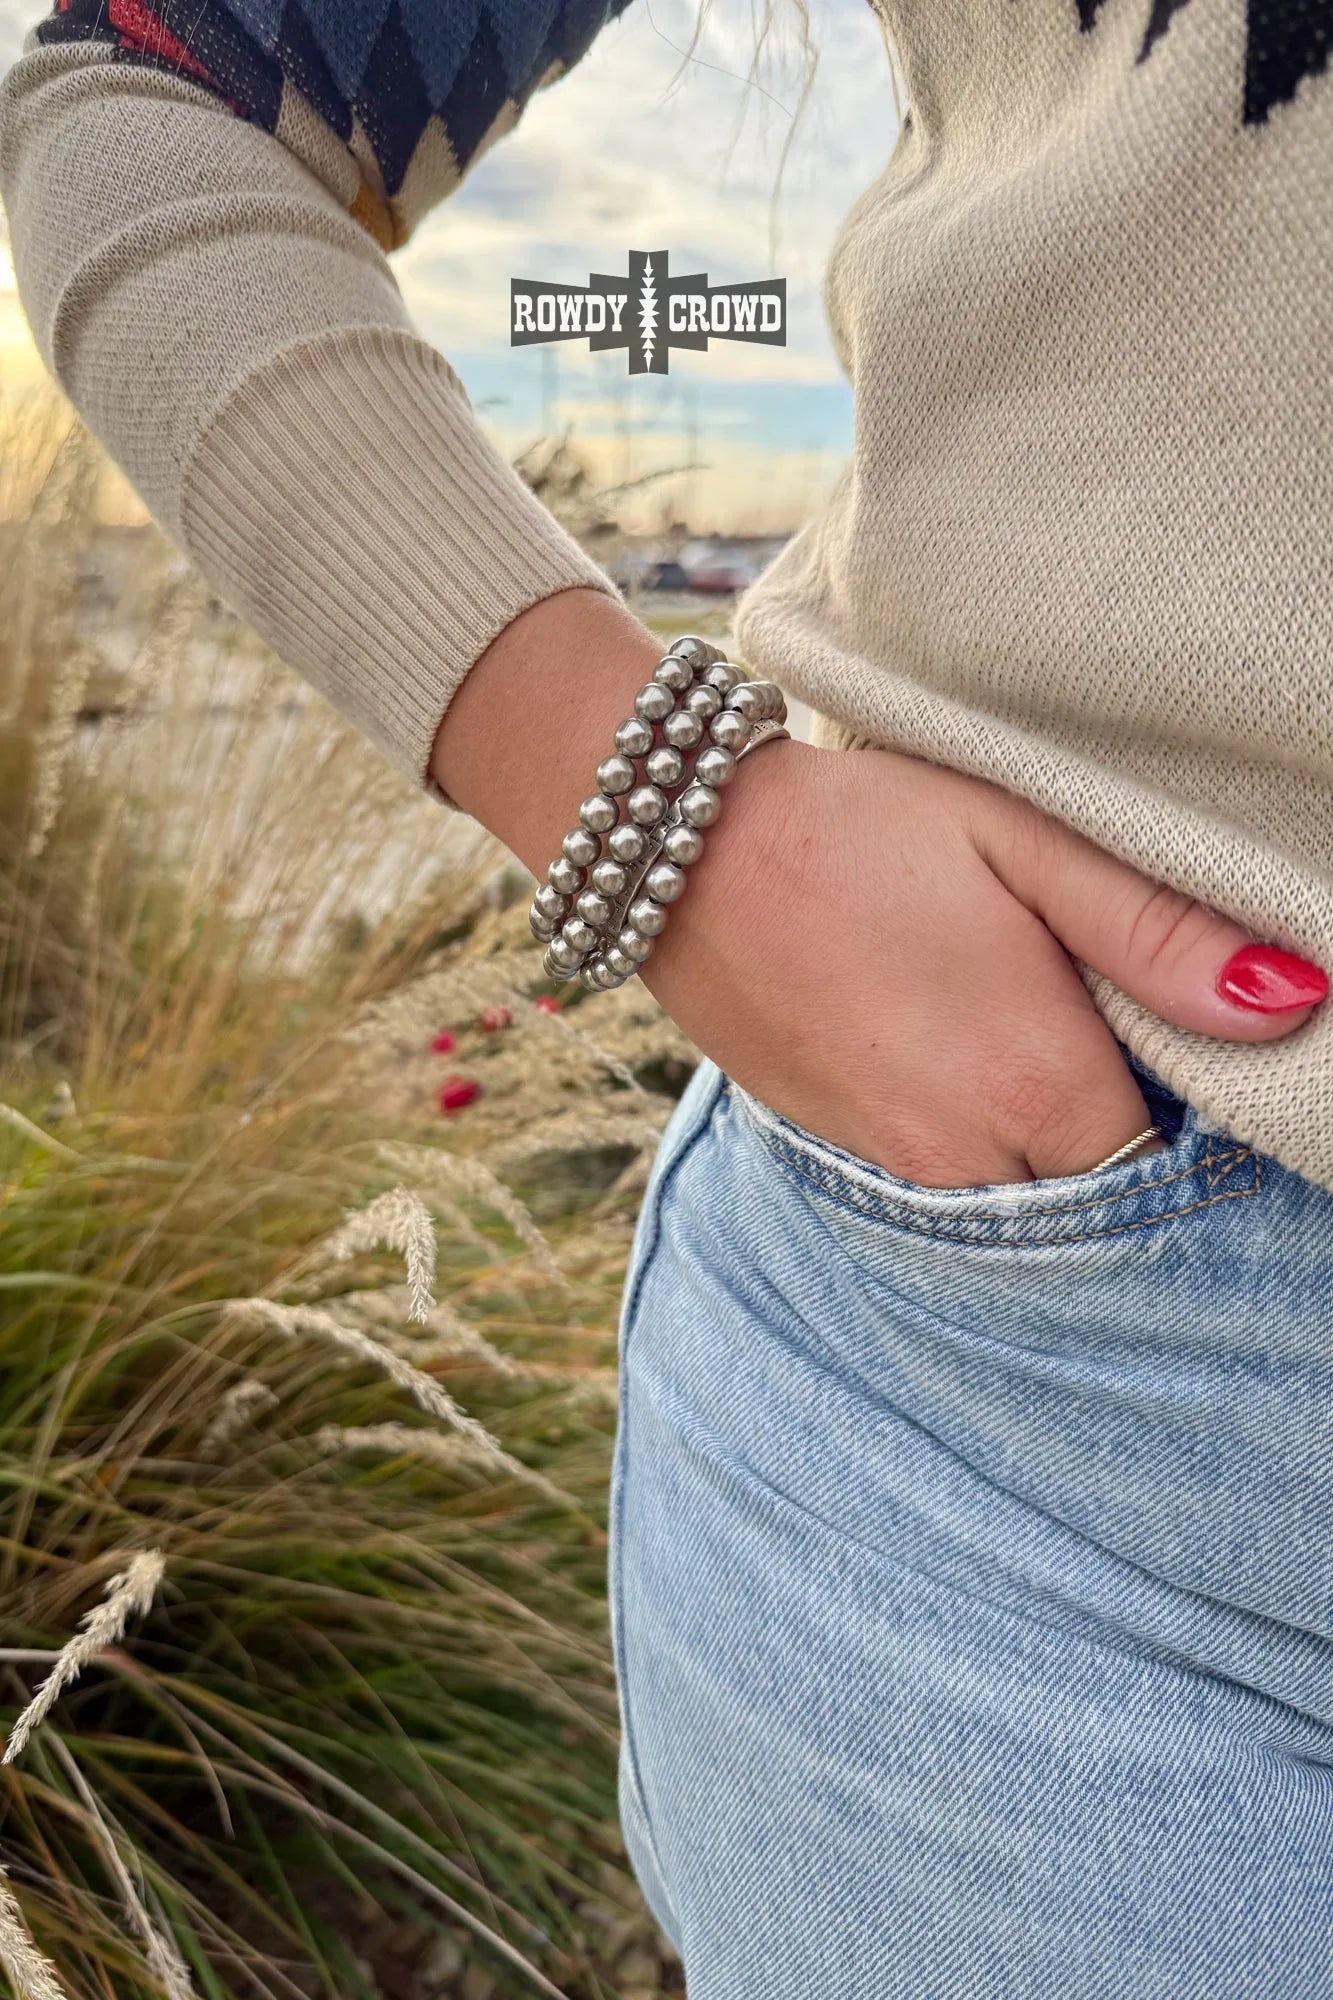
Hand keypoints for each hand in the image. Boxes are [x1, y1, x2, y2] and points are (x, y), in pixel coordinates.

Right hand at [640, 737, 1325, 1185]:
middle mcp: (965, 1157)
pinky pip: (937, 1184)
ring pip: (1009, 1198)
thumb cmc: (864, 825)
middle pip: (1088, 1191)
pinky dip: (963, 1140)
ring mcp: (891, 1168)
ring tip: (1010, 1030)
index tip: (1157, 1032)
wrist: (681, 846)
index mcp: (1036, 1084)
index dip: (1181, 1100)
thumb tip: (1290, 1001)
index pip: (1165, 1157)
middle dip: (1107, 1127)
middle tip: (1086, 1023)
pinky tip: (943, 1048)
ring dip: (1033, 1143)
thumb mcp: (1023, 843)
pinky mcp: (835, 1156)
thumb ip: (1156, 933)